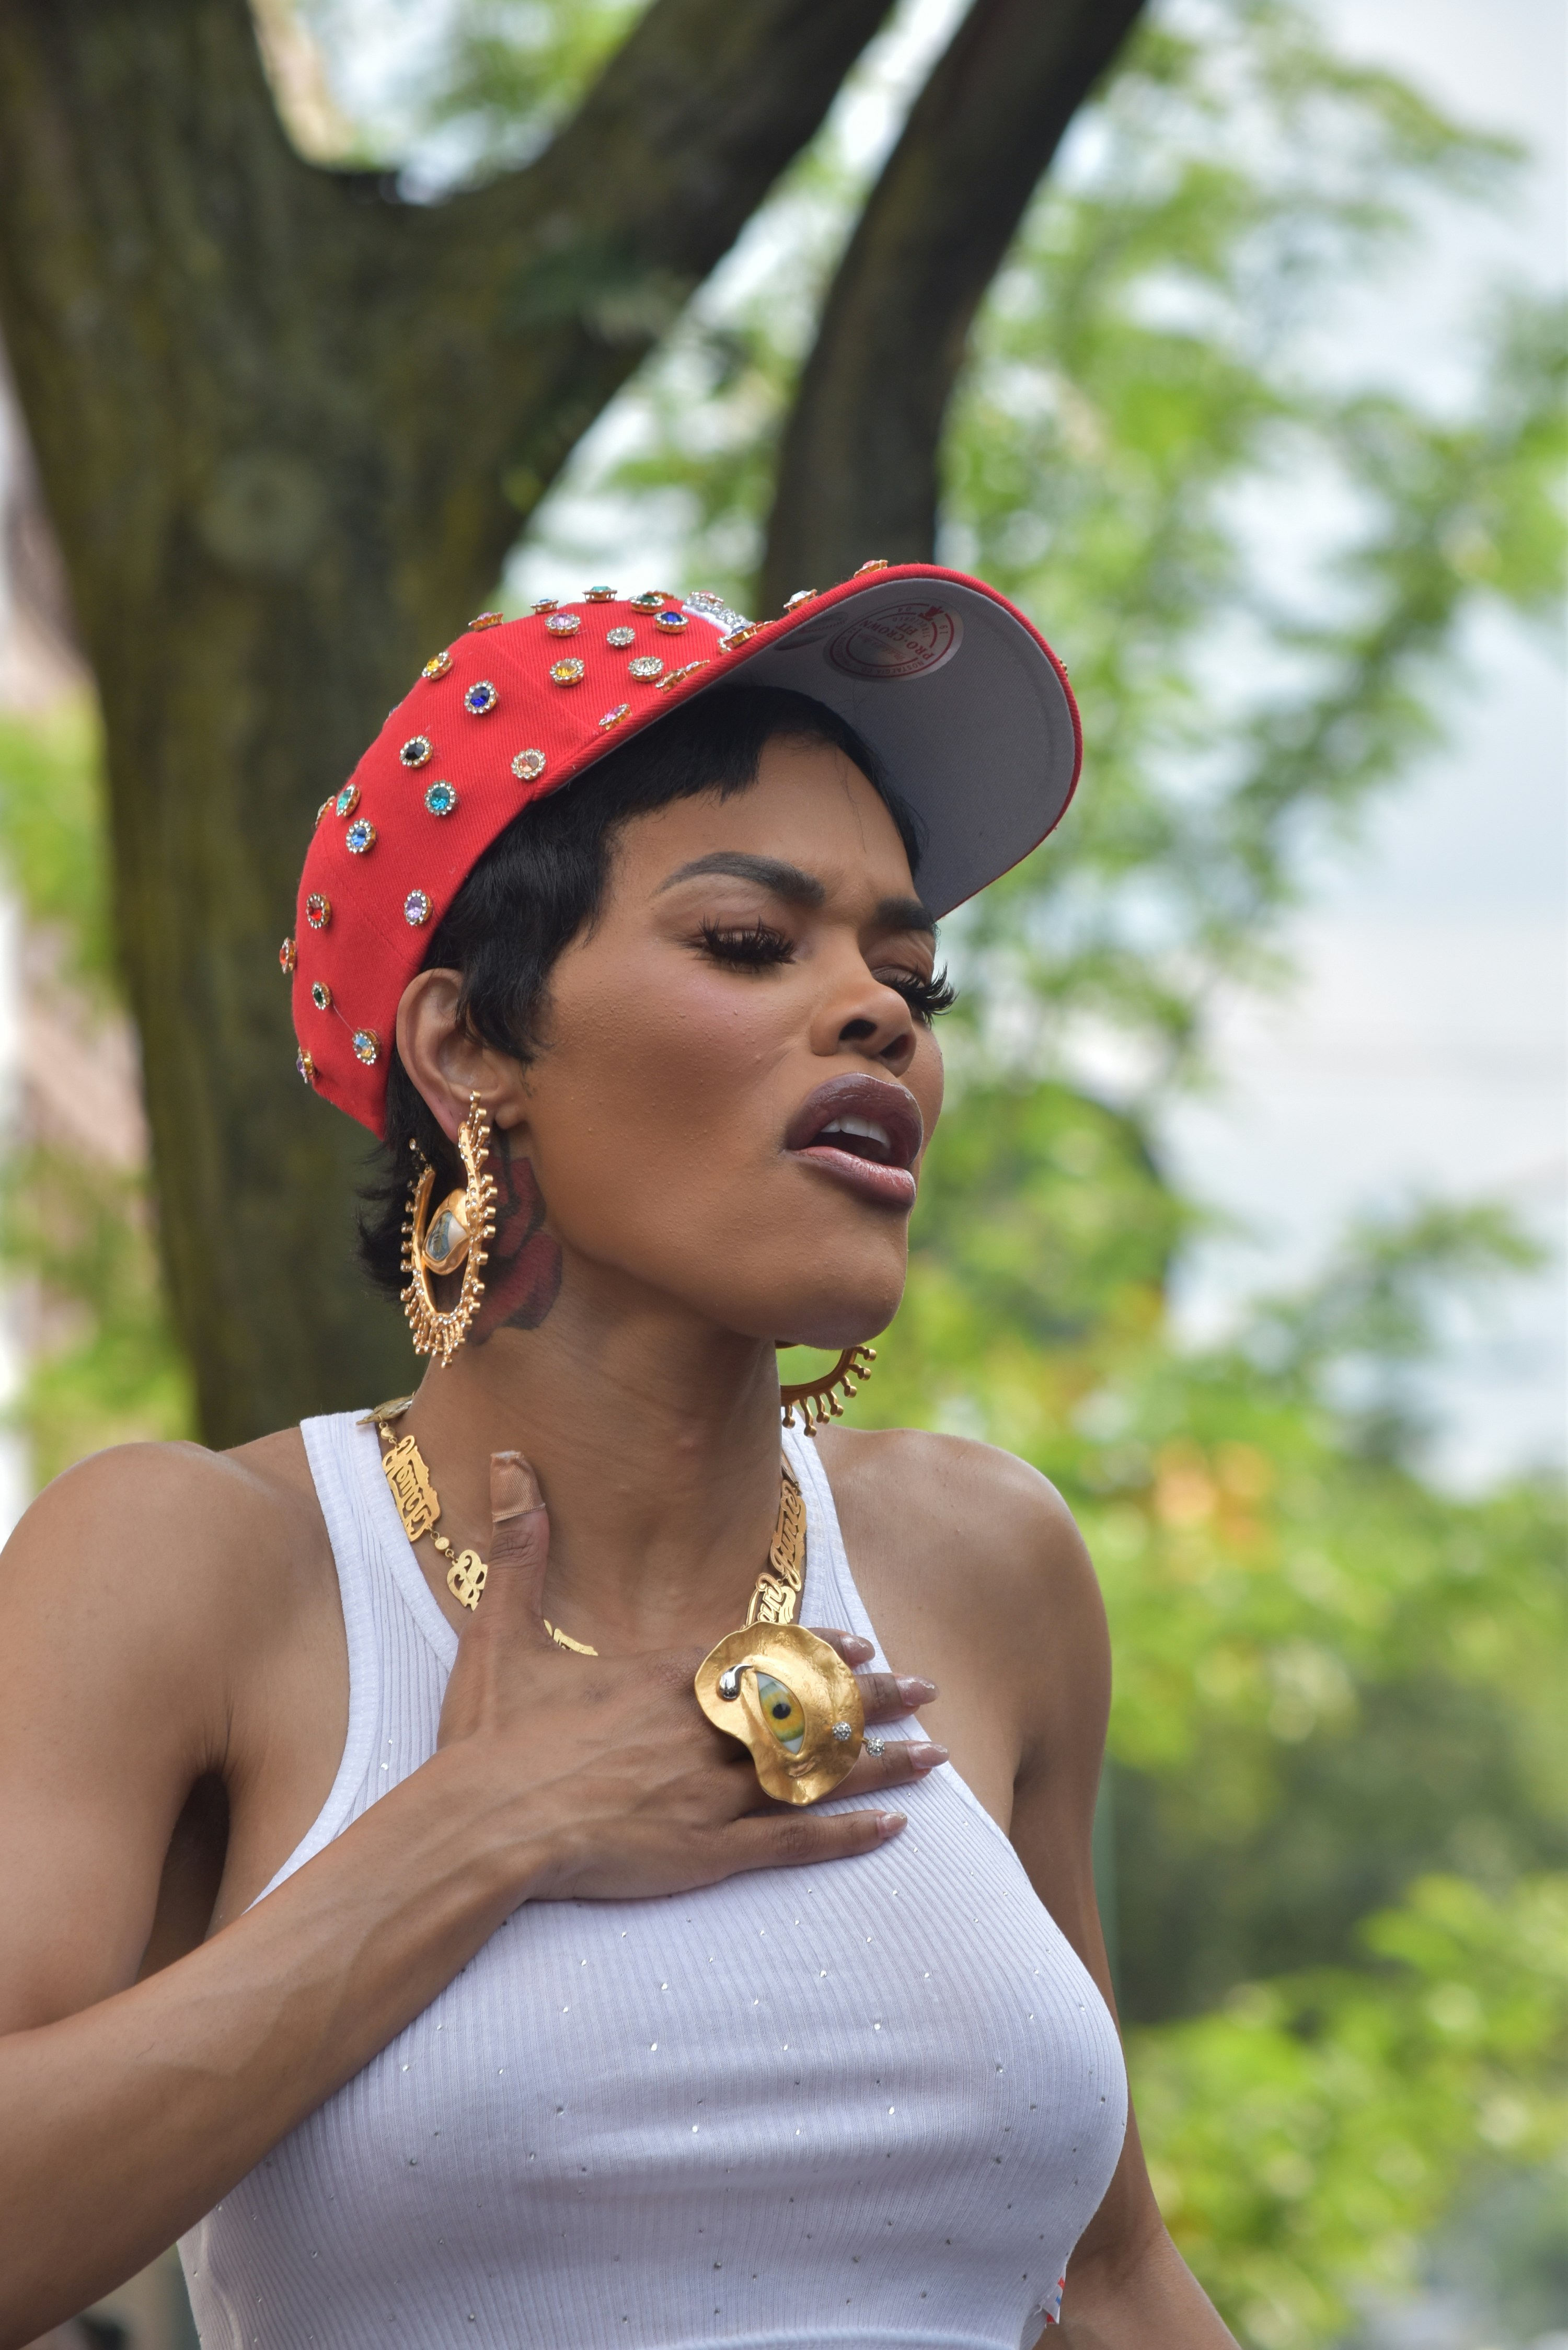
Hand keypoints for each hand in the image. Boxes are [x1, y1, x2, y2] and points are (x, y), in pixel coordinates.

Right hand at [436, 1453, 942, 1903]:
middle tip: (930, 1689)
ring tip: (936, 1755)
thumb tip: (511, 1461)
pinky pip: (794, 1841)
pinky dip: (848, 1833)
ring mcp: (711, 1791)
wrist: (480, 1827)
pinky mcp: (708, 1851)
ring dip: (880, 1761)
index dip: (816, 1652)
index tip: (863, 1646)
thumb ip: (521, 1548)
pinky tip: (893, 1828)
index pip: (759, 1654)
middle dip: (872, 1698)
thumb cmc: (488, 1739)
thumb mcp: (501, 1634)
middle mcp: (702, 1726)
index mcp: (664, 1676)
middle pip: (805, 1707)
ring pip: (815, 1771)